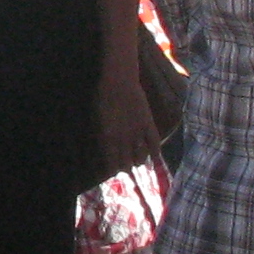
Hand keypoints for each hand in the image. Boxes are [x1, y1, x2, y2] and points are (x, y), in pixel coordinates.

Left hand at [96, 58, 161, 174]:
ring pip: (141, 155)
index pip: (112, 160)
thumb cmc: (103, 97)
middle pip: (126, 161)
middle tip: (126, 168)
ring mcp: (137, 132)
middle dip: (126, 166)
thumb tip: (106, 146)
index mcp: (108, 138)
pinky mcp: (148, 124)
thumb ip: (102, 134)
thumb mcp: (98, 118)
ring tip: (138, 162)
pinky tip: (156, 157)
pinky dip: (155, 152)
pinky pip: (154, 142)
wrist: (118, 81)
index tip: (115, 172)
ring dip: (139, 161)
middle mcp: (123, 139)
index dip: (114, 168)